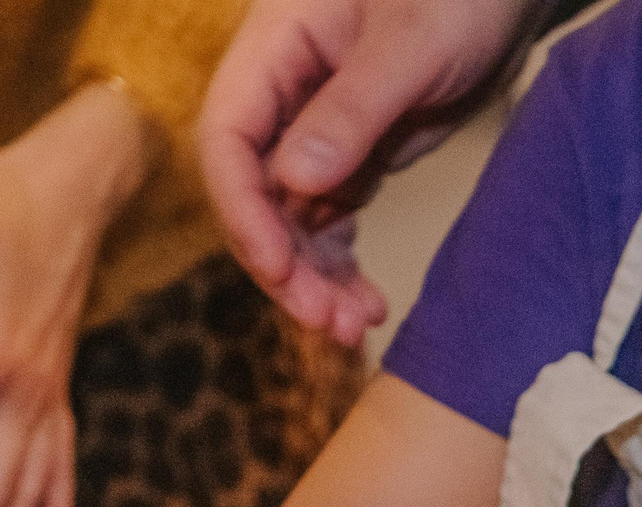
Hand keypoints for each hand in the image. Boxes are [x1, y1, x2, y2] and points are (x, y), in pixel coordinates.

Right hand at [200, 0, 539, 343]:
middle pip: (254, 191)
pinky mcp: (352, 157)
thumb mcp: (412, 45)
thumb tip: (293, 183)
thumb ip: (352, 110)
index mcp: (276, 46)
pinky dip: (340, 266)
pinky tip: (365, 305)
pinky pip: (329, 222)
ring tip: (352, 325)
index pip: (228, 135)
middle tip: (325, 319)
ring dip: (312, 277)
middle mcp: (283, 91)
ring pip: (291, 219)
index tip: (277, 266)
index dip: (243, 208)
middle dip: (282, 261)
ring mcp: (315, 129)